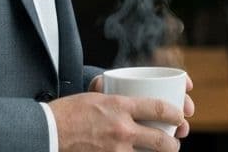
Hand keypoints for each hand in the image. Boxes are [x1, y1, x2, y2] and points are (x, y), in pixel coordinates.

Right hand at [48, 89, 184, 151]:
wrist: (47, 132)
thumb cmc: (67, 112)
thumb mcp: (94, 94)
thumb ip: (111, 92)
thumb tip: (116, 82)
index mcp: (120, 106)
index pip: (159, 108)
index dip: (176, 113)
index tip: (180, 115)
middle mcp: (121, 128)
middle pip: (161, 140)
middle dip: (174, 144)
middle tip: (174, 142)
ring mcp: (116, 149)